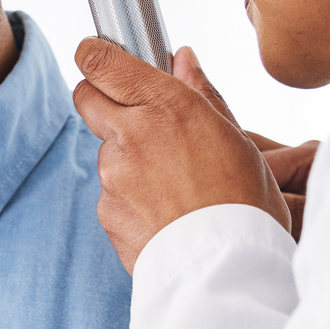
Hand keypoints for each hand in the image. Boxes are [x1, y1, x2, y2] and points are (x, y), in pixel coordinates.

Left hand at [72, 40, 313, 272]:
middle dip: (101, 99)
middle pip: (85, 97)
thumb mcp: (236, 140)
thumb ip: (201, 95)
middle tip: (135, 118)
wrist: (227, 272)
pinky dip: (129, 199)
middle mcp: (131, 134)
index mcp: (167, 106)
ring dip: (126, 159)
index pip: (101, 61)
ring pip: (105, 151)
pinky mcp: (105, 211)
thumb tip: (182, 58)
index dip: (95, 56)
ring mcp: (112, 175)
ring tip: (172, 187)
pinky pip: (110, 194)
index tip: (99, 56)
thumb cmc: (244, 205)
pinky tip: (164, 214)